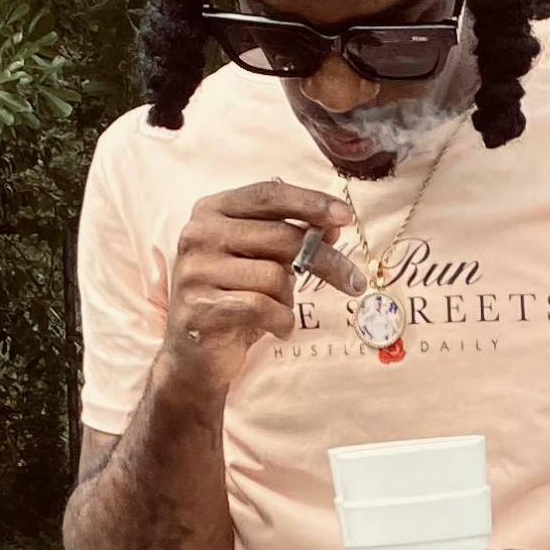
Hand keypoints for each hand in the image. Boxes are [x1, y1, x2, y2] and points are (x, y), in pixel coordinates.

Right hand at [163, 180, 364, 395]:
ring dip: (290, 300)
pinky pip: (262, 308)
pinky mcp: (200, 307)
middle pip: (281, 236)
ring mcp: (196, 270)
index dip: (310, 202)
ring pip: (274, 276)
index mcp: (213, 210)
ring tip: (282, 311)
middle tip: (355, 283)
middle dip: (327, 261)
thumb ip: (291, 239)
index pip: (268, 195)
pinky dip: (282, 321)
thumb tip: (332, 227)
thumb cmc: (233, 300)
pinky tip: (279, 328)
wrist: (195, 354)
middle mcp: (199, 233)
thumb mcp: (263, 263)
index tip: (346, 216)